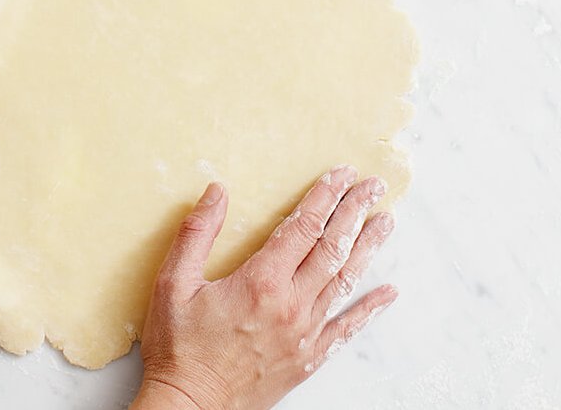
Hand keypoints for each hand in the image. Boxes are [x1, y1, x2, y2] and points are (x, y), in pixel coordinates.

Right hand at [131, 166, 395, 409]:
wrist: (189, 408)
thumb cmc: (177, 346)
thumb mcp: (173, 282)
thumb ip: (197, 233)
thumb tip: (217, 191)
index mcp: (261, 282)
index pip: (303, 226)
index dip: (324, 196)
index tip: (340, 173)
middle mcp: (291, 305)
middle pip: (332, 248)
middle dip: (355, 212)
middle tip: (374, 186)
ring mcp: (304, 334)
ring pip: (345, 281)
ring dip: (367, 248)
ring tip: (386, 222)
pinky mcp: (307, 359)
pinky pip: (346, 329)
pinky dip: (370, 309)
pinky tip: (388, 293)